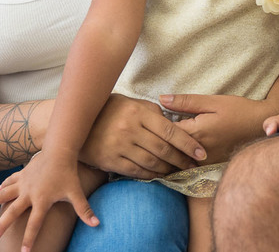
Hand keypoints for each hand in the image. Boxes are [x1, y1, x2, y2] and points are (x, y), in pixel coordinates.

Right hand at [0, 152, 96, 251]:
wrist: (59, 150)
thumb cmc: (68, 173)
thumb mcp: (76, 192)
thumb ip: (84, 210)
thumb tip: (96, 224)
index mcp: (41, 200)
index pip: (35, 224)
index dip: (29, 239)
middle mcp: (28, 193)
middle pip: (12, 212)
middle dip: (2, 225)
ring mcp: (22, 182)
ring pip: (2, 195)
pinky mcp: (21, 174)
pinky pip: (9, 182)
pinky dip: (2, 187)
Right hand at [78, 94, 204, 178]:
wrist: (77, 123)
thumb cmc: (110, 110)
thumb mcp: (131, 103)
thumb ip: (153, 112)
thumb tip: (174, 123)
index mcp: (138, 112)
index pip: (170, 131)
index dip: (188, 144)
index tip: (201, 153)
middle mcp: (130, 129)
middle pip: (163, 149)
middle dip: (182, 160)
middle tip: (194, 166)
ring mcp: (120, 146)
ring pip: (152, 162)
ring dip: (169, 169)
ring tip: (179, 171)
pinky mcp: (111, 160)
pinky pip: (137, 171)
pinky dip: (152, 175)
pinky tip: (161, 175)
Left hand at [163, 92, 275, 164]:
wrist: (262, 126)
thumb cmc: (238, 110)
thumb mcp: (212, 101)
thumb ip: (186, 102)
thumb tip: (161, 99)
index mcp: (197, 132)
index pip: (165, 133)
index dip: (156, 125)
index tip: (152, 119)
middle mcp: (199, 152)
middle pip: (169, 149)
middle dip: (159, 140)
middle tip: (153, 131)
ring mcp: (206, 163)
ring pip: (178, 160)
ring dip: (169, 151)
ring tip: (162, 141)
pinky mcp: (211, 168)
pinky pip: (189, 165)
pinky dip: (181, 159)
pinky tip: (178, 151)